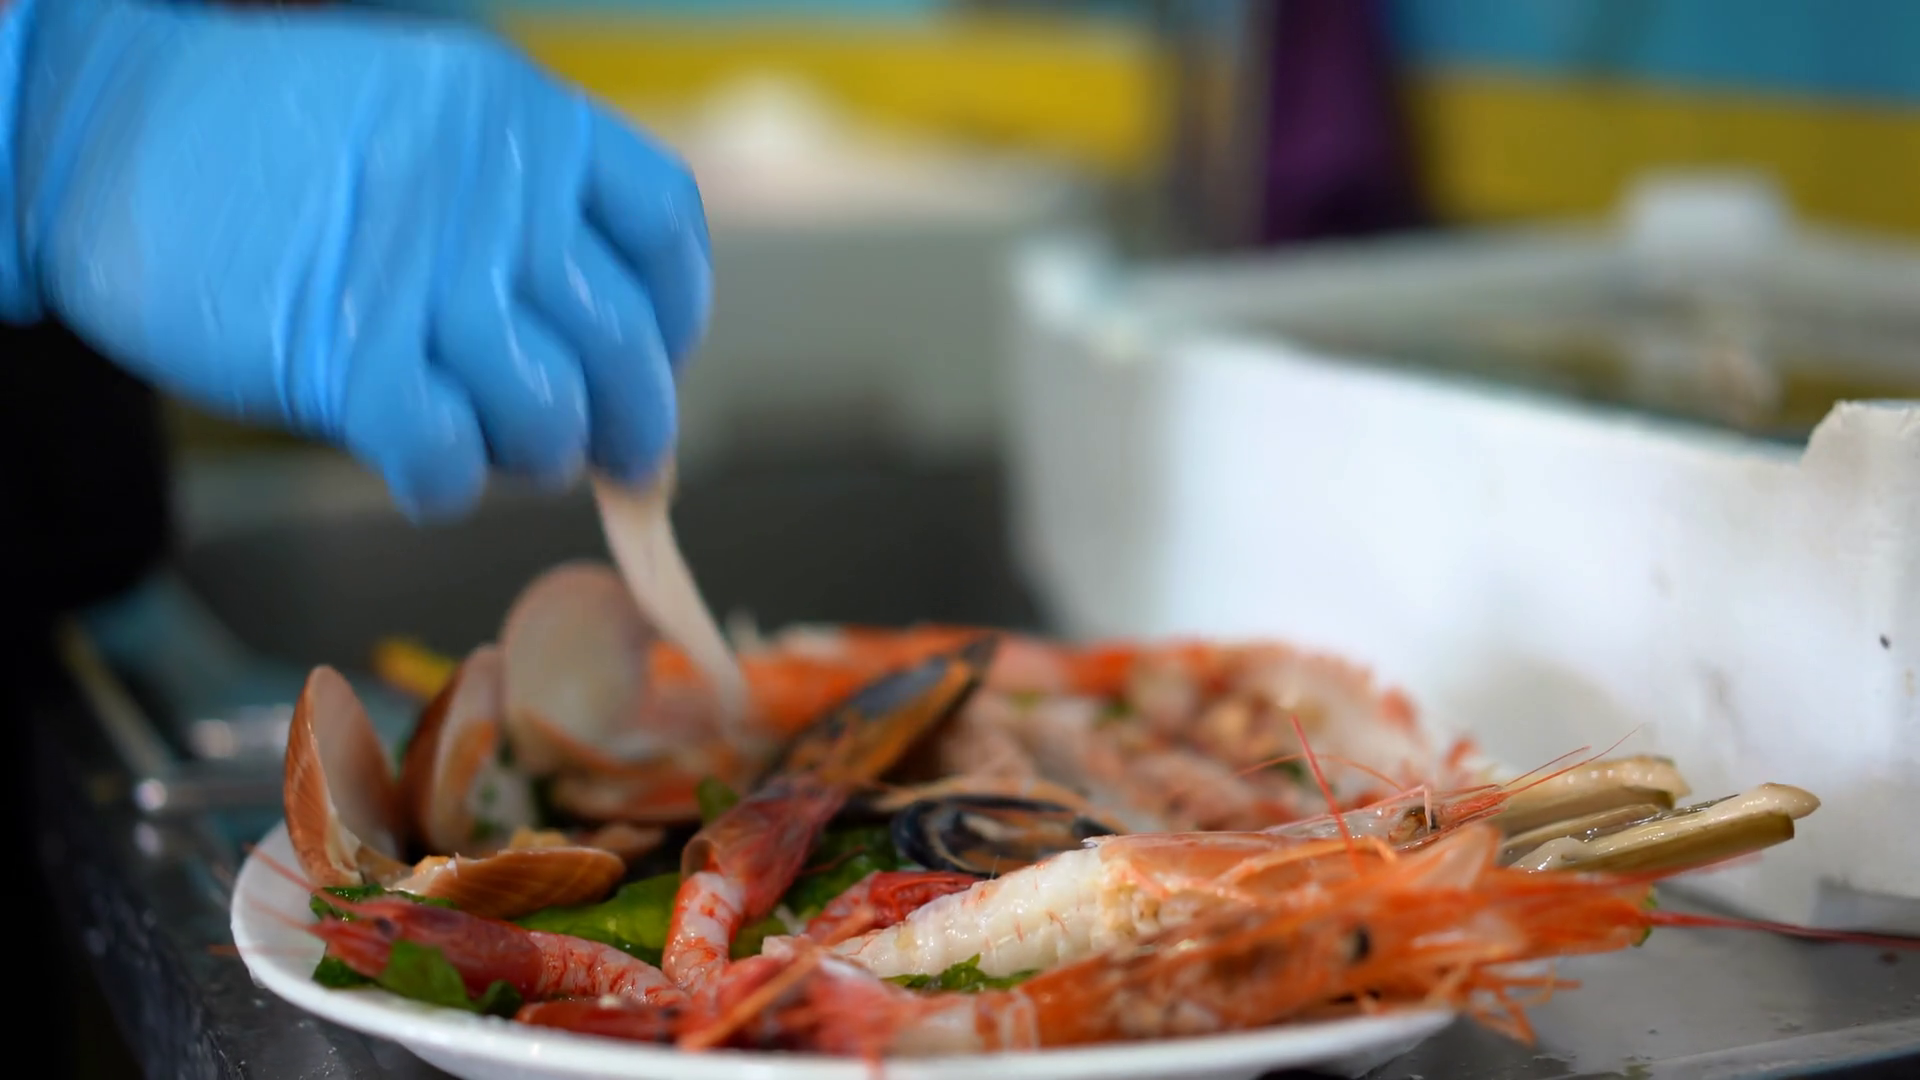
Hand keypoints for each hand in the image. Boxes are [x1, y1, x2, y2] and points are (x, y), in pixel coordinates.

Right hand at [2, 0, 710, 519]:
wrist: (97, 134)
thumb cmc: (262, 142)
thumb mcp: (427, 120)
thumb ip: (522, 207)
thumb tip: (610, 347)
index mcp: (524, 118)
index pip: (664, 230)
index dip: (674, 313)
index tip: (656, 354)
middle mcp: (494, 191)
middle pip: (626, 344)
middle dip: (632, 422)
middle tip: (611, 454)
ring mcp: (424, 276)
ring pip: (548, 416)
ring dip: (531, 455)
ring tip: (488, 444)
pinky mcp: (348, 360)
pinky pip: (449, 464)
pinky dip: (444, 485)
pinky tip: (417, 462)